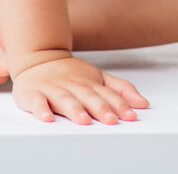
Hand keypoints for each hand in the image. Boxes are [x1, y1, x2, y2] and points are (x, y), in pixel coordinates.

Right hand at [12, 54, 149, 124]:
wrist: (38, 56)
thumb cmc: (71, 73)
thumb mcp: (98, 77)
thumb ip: (120, 89)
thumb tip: (143, 103)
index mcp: (90, 82)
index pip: (107, 94)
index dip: (120, 105)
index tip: (131, 116)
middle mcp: (73, 85)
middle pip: (88, 97)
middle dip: (100, 108)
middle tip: (111, 120)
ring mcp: (53, 89)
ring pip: (65, 99)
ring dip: (75, 110)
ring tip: (84, 120)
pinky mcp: (34, 93)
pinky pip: (37, 101)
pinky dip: (41, 109)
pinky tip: (47, 118)